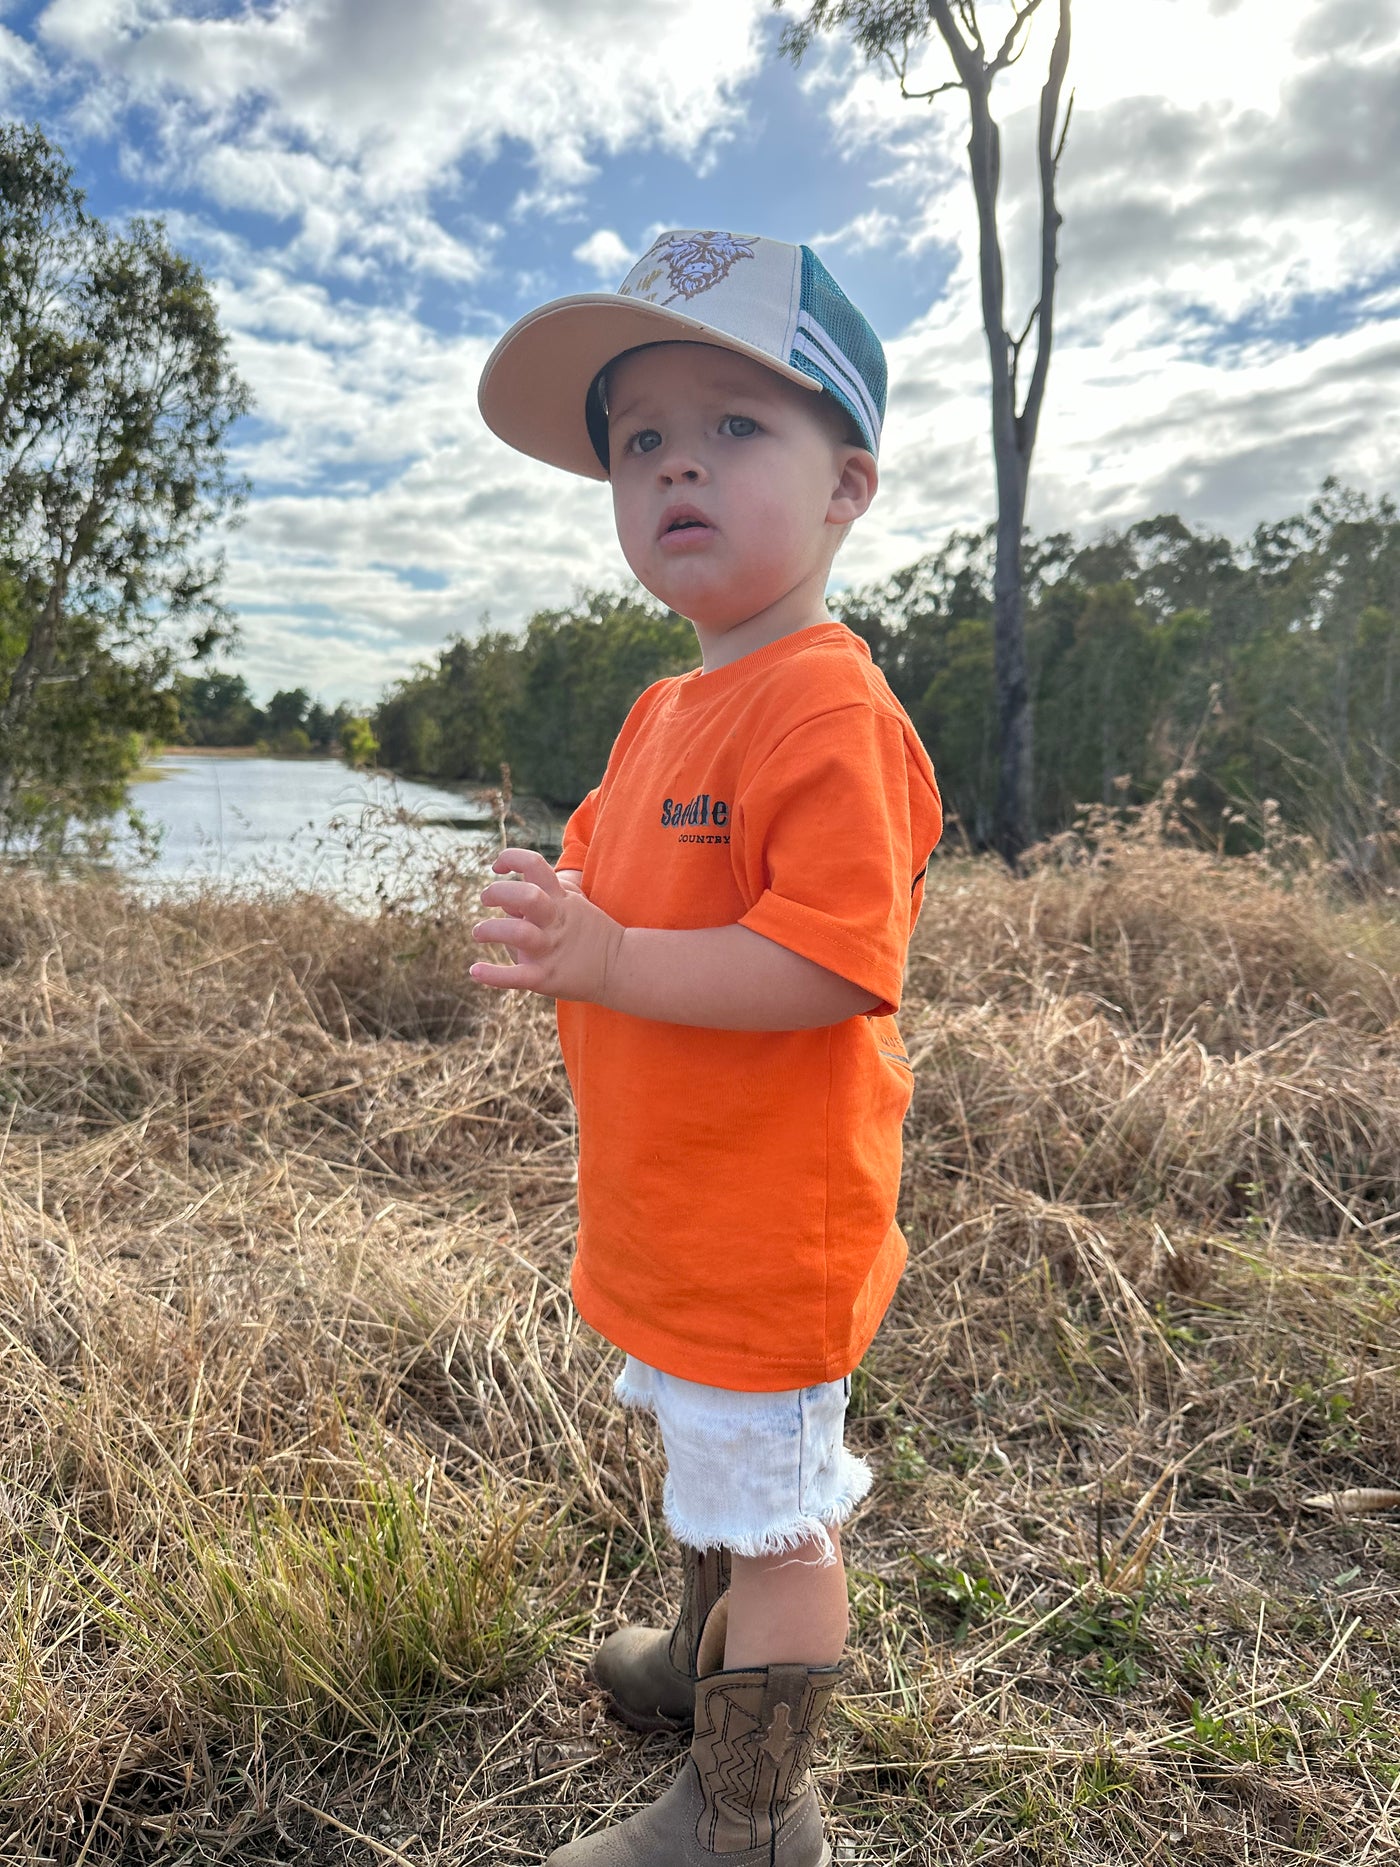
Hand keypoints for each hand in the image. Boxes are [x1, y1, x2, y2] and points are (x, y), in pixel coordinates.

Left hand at [471, 847, 622, 1001]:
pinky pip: (515, 977)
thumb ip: (543, 895)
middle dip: (497, 892)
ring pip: (517, 933)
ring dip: (490, 929)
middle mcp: (554, 921)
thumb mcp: (574, 903)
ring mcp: (550, 949)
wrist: (620, 966)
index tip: (498, 867)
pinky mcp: (545, 977)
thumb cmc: (590, 932)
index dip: (511, 858)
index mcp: (560, 899)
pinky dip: (492, 975)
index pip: (534, 864)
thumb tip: (506, 904)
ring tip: (479, 932)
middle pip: (525, 896)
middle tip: (485, 899)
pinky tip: (475, 971)